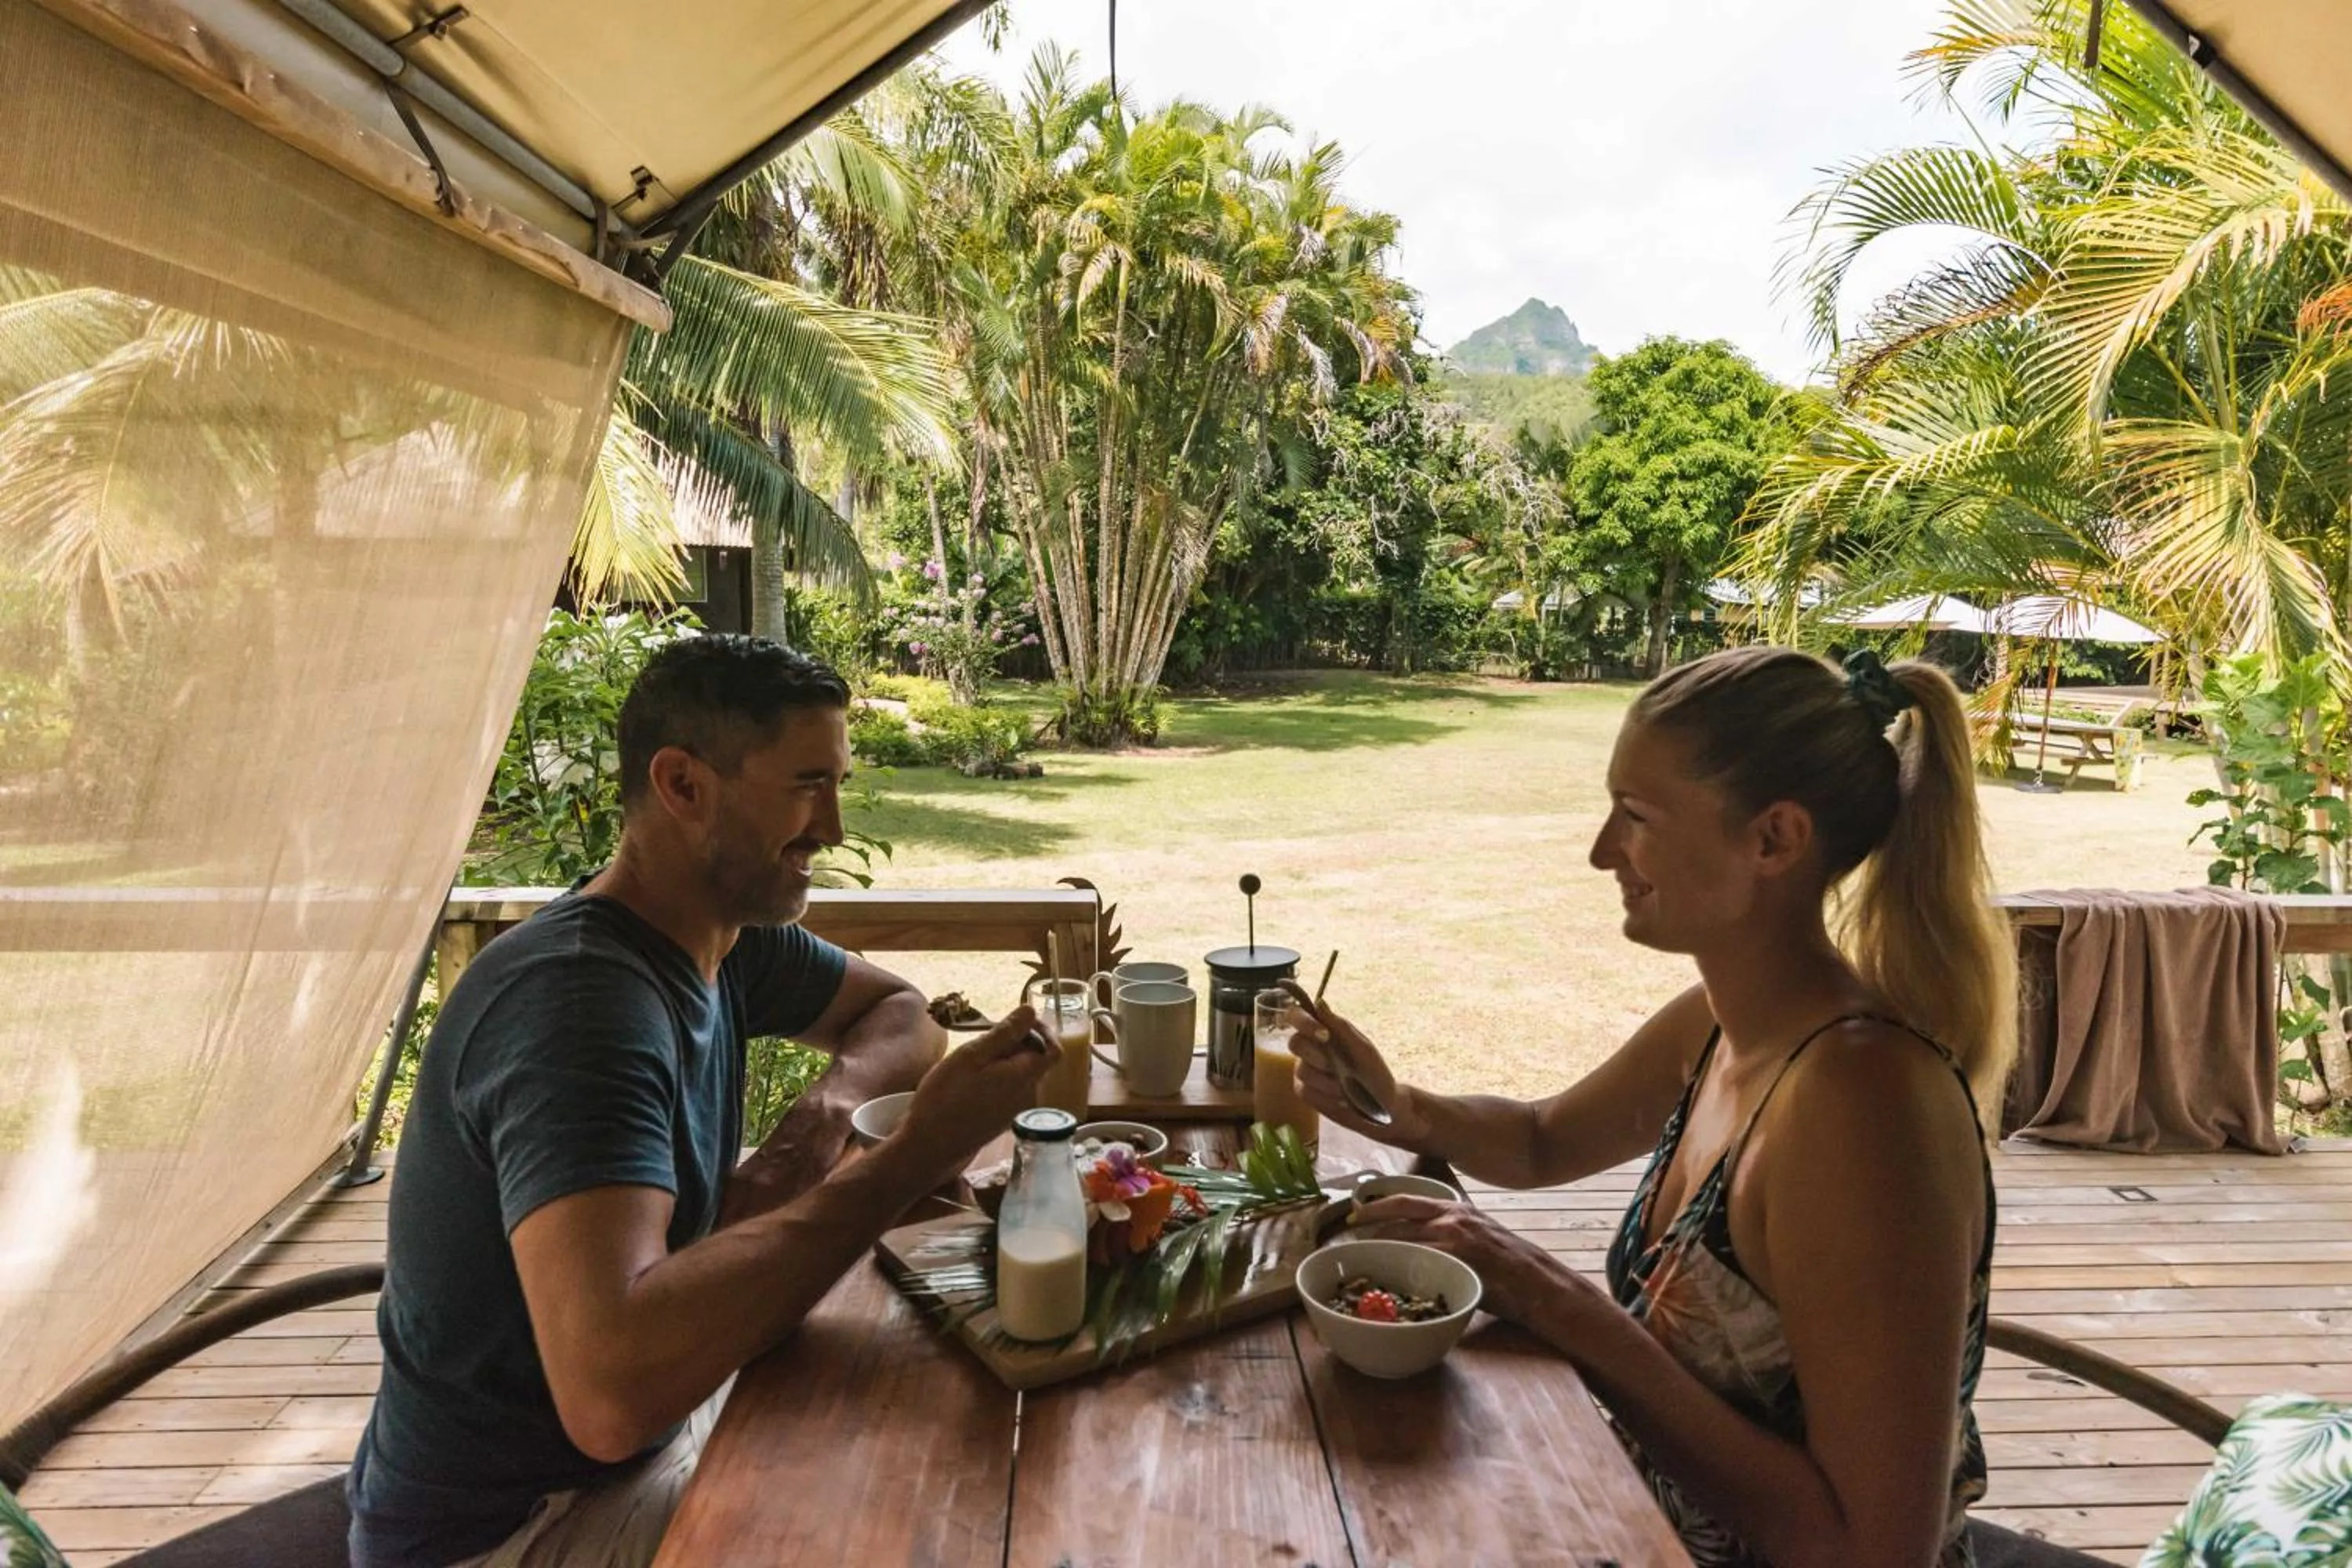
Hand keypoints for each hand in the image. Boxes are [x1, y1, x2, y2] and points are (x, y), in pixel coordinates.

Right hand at [894, 1006, 1057, 1184]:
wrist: (930, 1144)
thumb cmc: (946, 1096)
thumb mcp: (972, 1055)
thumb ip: (1005, 1033)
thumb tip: (1031, 1011)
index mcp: (1025, 1077)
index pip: (1053, 1048)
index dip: (1041, 1030)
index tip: (1016, 1021)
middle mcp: (1029, 1096)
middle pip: (1037, 1060)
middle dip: (1018, 1044)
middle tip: (985, 1039)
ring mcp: (1016, 1110)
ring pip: (1022, 1074)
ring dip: (1005, 1060)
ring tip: (974, 1060)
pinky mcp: (1003, 1120)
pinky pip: (1011, 1090)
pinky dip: (999, 1077)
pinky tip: (973, 1080)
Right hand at [1280, 991, 1422, 1146]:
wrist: (1382, 1106)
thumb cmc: (1375, 1072)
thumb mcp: (1363, 1048)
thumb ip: (1340, 1027)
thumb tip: (1319, 1001)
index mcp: (1323, 1031)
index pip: (1296, 1016)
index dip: (1303, 1021)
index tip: (1324, 1035)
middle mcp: (1310, 1048)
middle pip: (1295, 1043)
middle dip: (1318, 1056)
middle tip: (1337, 1066)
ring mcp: (1305, 1071)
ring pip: (1302, 1070)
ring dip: (1328, 1080)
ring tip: (1347, 1087)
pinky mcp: (1305, 1092)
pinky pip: (1305, 1089)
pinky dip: (1326, 1094)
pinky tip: (1341, 1098)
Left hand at [1346, 1195, 1595, 1326]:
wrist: (1539, 1283)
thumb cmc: (1510, 1263)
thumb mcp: (1479, 1233)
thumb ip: (1451, 1231)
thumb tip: (1423, 1240)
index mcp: (1456, 1208)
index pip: (1406, 1199)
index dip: (1377, 1205)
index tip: (1356, 1212)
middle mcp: (1452, 1218)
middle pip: (1397, 1215)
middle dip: (1367, 1224)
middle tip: (1345, 1234)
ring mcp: (1454, 1240)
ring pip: (1403, 1240)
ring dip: (1379, 1249)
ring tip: (1359, 1259)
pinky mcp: (1457, 1263)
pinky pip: (1419, 1263)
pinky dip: (1401, 1270)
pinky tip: (1387, 1279)